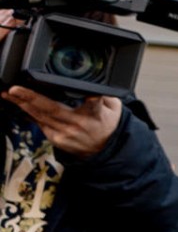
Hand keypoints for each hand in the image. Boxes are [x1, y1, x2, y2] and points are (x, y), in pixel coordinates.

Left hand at [3, 83, 122, 159]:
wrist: (104, 150)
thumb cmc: (107, 125)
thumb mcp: (114, 106)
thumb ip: (104, 93)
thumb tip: (93, 81)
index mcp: (96, 114)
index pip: (93, 103)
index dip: (88, 96)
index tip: (79, 90)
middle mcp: (79, 124)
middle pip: (52, 109)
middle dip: (31, 98)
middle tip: (15, 89)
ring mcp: (65, 133)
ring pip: (40, 116)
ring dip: (22, 104)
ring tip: (9, 94)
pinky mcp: (56, 139)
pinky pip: (40, 123)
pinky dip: (28, 113)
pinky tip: (19, 105)